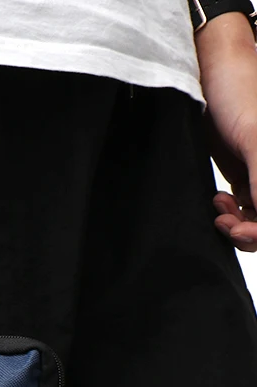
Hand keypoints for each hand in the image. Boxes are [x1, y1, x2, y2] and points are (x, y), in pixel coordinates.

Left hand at [197, 12, 256, 251]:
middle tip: (226, 223)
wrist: (212, 76)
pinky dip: (231, 212)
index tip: (242, 228)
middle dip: (251, 230)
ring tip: (219, 210)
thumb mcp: (254, 136)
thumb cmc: (239, 94)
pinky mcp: (246, 175)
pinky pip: (244, 207)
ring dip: (239, 223)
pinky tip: (218, 202)